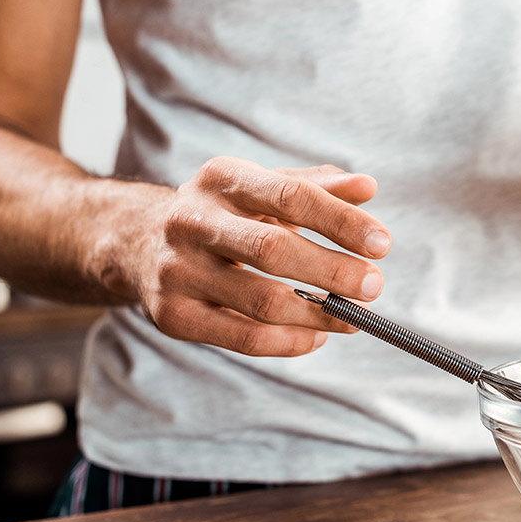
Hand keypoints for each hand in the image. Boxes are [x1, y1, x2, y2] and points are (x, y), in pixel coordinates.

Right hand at [131, 157, 389, 356]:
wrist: (137, 242)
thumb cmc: (224, 213)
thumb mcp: (262, 187)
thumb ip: (316, 188)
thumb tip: (368, 188)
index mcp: (222, 179)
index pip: (291, 196)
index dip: (341, 222)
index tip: (383, 244)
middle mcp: (193, 220)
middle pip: (274, 250)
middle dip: (333, 271)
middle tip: (374, 286)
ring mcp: (178, 270)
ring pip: (261, 301)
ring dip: (318, 314)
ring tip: (354, 317)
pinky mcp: (172, 315)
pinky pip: (243, 338)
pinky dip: (290, 343)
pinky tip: (318, 336)